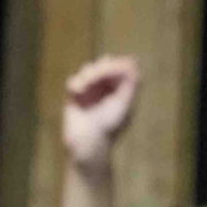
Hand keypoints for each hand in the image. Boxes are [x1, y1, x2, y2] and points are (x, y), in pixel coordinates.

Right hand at [63, 56, 141, 174]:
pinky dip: (75, 83)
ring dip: (87, 75)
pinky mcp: (76, 96)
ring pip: (89, 69)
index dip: (117, 64)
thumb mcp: (124, 105)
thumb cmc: (110, 127)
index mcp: (123, 90)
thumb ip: (131, 83)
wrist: (88, 144)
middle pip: (105, 64)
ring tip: (84, 87)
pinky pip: (74, 80)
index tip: (111, 68)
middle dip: (100, 68)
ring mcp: (92, 91)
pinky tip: (77, 91)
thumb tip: (133, 62)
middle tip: (95, 77)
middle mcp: (108, 89)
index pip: (123, 68)